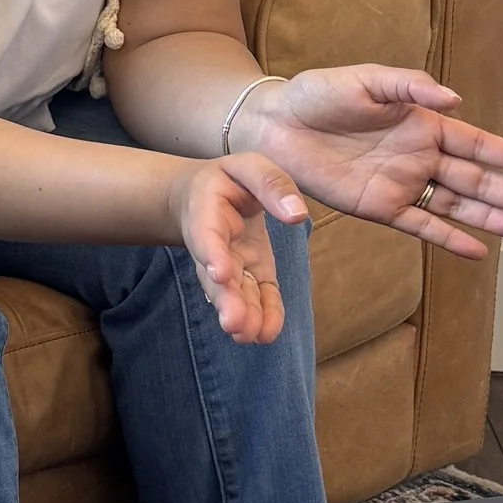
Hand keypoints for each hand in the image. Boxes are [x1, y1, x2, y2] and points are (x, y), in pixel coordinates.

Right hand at [173, 154, 307, 341]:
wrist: (204, 196)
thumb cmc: (229, 179)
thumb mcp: (249, 166)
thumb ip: (272, 184)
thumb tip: (297, 214)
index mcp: (207, 212)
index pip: (207, 236)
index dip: (213, 254)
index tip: (220, 272)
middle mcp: (214, 247)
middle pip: (216, 277)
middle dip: (226, 300)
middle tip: (233, 323)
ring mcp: (231, 265)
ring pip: (233, 294)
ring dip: (242, 315)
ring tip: (250, 336)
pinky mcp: (250, 275)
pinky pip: (256, 297)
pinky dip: (263, 315)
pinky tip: (268, 334)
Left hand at [239, 67, 502, 259]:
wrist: (274, 124)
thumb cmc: (319, 95)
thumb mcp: (365, 80)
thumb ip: (409, 86)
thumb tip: (453, 98)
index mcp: (422, 123)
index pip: (477, 143)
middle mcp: (420, 157)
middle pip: (478, 180)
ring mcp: (402, 185)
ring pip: (457, 206)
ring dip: (491, 218)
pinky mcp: (378, 207)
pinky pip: (420, 226)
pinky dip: (448, 239)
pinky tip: (477, 250)